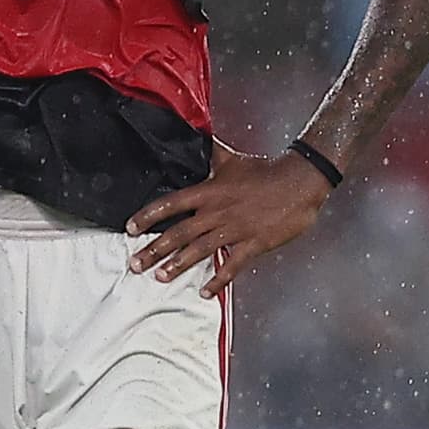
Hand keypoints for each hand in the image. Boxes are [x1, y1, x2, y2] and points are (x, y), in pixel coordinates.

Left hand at [126, 142, 331, 296]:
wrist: (299, 181)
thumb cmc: (266, 170)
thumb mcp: (232, 160)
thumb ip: (212, 155)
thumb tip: (199, 136)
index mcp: (209, 192)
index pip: (171, 204)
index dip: (148, 216)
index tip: (130, 228)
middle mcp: (216, 212)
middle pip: (179, 232)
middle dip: (154, 249)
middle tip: (135, 264)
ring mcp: (234, 229)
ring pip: (199, 250)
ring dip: (178, 265)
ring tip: (160, 277)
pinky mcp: (253, 244)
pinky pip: (231, 265)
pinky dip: (218, 280)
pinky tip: (205, 292)